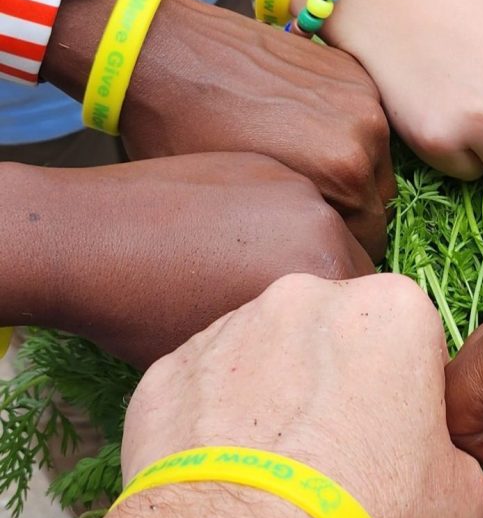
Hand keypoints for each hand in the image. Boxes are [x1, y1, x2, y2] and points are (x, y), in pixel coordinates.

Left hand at [35, 153, 374, 368]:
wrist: (83, 238)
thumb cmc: (145, 314)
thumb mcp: (230, 355)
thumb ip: (291, 345)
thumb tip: (310, 352)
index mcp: (324, 270)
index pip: (365, 308)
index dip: (340, 331)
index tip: (311, 343)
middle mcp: (323, 217)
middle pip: (352, 264)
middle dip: (329, 289)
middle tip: (284, 313)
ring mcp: (290, 181)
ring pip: (323, 228)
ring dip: (304, 251)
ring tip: (253, 272)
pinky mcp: (260, 162)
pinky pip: (291, 200)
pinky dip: (275, 221)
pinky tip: (230, 239)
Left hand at [121, 0, 395, 260]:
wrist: (161, 51)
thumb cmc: (181, 137)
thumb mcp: (235, 211)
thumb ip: (294, 233)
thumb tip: (313, 253)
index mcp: (343, 172)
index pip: (370, 239)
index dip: (337, 251)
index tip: (308, 249)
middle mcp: (365, 131)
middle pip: (377, 198)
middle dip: (348, 211)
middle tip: (302, 212)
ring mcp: (361, 94)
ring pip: (373, 158)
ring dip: (348, 169)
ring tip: (300, 170)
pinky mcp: (348, 68)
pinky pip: (360, 119)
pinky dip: (340, 131)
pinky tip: (297, 132)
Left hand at [123, 273, 482, 517]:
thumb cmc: (366, 517)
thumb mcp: (460, 495)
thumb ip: (452, 450)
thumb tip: (433, 459)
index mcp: (392, 307)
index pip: (411, 337)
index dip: (407, 391)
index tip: (396, 438)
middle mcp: (307, 296)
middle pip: (334, 334)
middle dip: (338, 380)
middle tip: (337, 455)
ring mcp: (230, 326)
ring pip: (266, 354)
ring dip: (275, 397)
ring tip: (275, 475)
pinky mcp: (169, 367)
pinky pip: (205, 387)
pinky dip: (215, 422)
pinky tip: (227, 479)